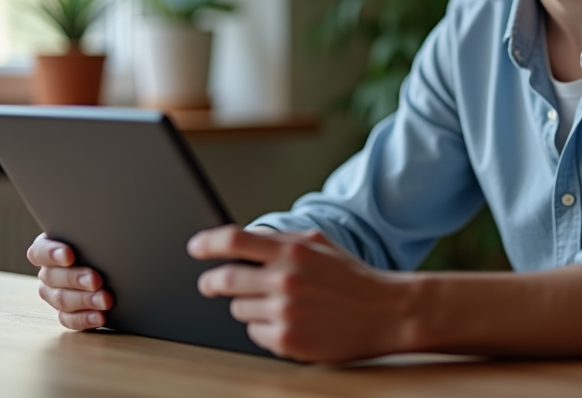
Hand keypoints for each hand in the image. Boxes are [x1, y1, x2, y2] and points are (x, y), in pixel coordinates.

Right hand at [26, 233, 113, 330]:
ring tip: (106, 300)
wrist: (115, 264)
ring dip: (85, 300)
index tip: (69, 255)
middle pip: (53, 277)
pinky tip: (101, 317)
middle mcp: (48, 273)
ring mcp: (53, 294)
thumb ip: (92, 234)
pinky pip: (69, 320)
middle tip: (97, 280)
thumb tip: (109, 228)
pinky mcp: (66, 313)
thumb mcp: (95, 235)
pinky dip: (85, 319)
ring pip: (62, 299)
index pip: (39, 252)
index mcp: (48, 249)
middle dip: (76, 278)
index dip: (51, 254)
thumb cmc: (102, 242)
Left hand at [189, 224, 411, 361]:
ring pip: (238, 310)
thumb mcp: (319, 244)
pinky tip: (288, 322)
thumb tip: (243, 240)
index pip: (234, 240)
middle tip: (209, 283)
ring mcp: (284, 314)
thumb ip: (281, 241)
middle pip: (224, 279)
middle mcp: (285, 281)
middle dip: (210, 282)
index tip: (194, 247)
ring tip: (275, 303)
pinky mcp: (287, 341)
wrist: (386, 313)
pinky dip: (263, 328)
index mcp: (292, 252)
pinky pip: (254, 334)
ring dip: (247, 305)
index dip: (207, 243)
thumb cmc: (351, 278)